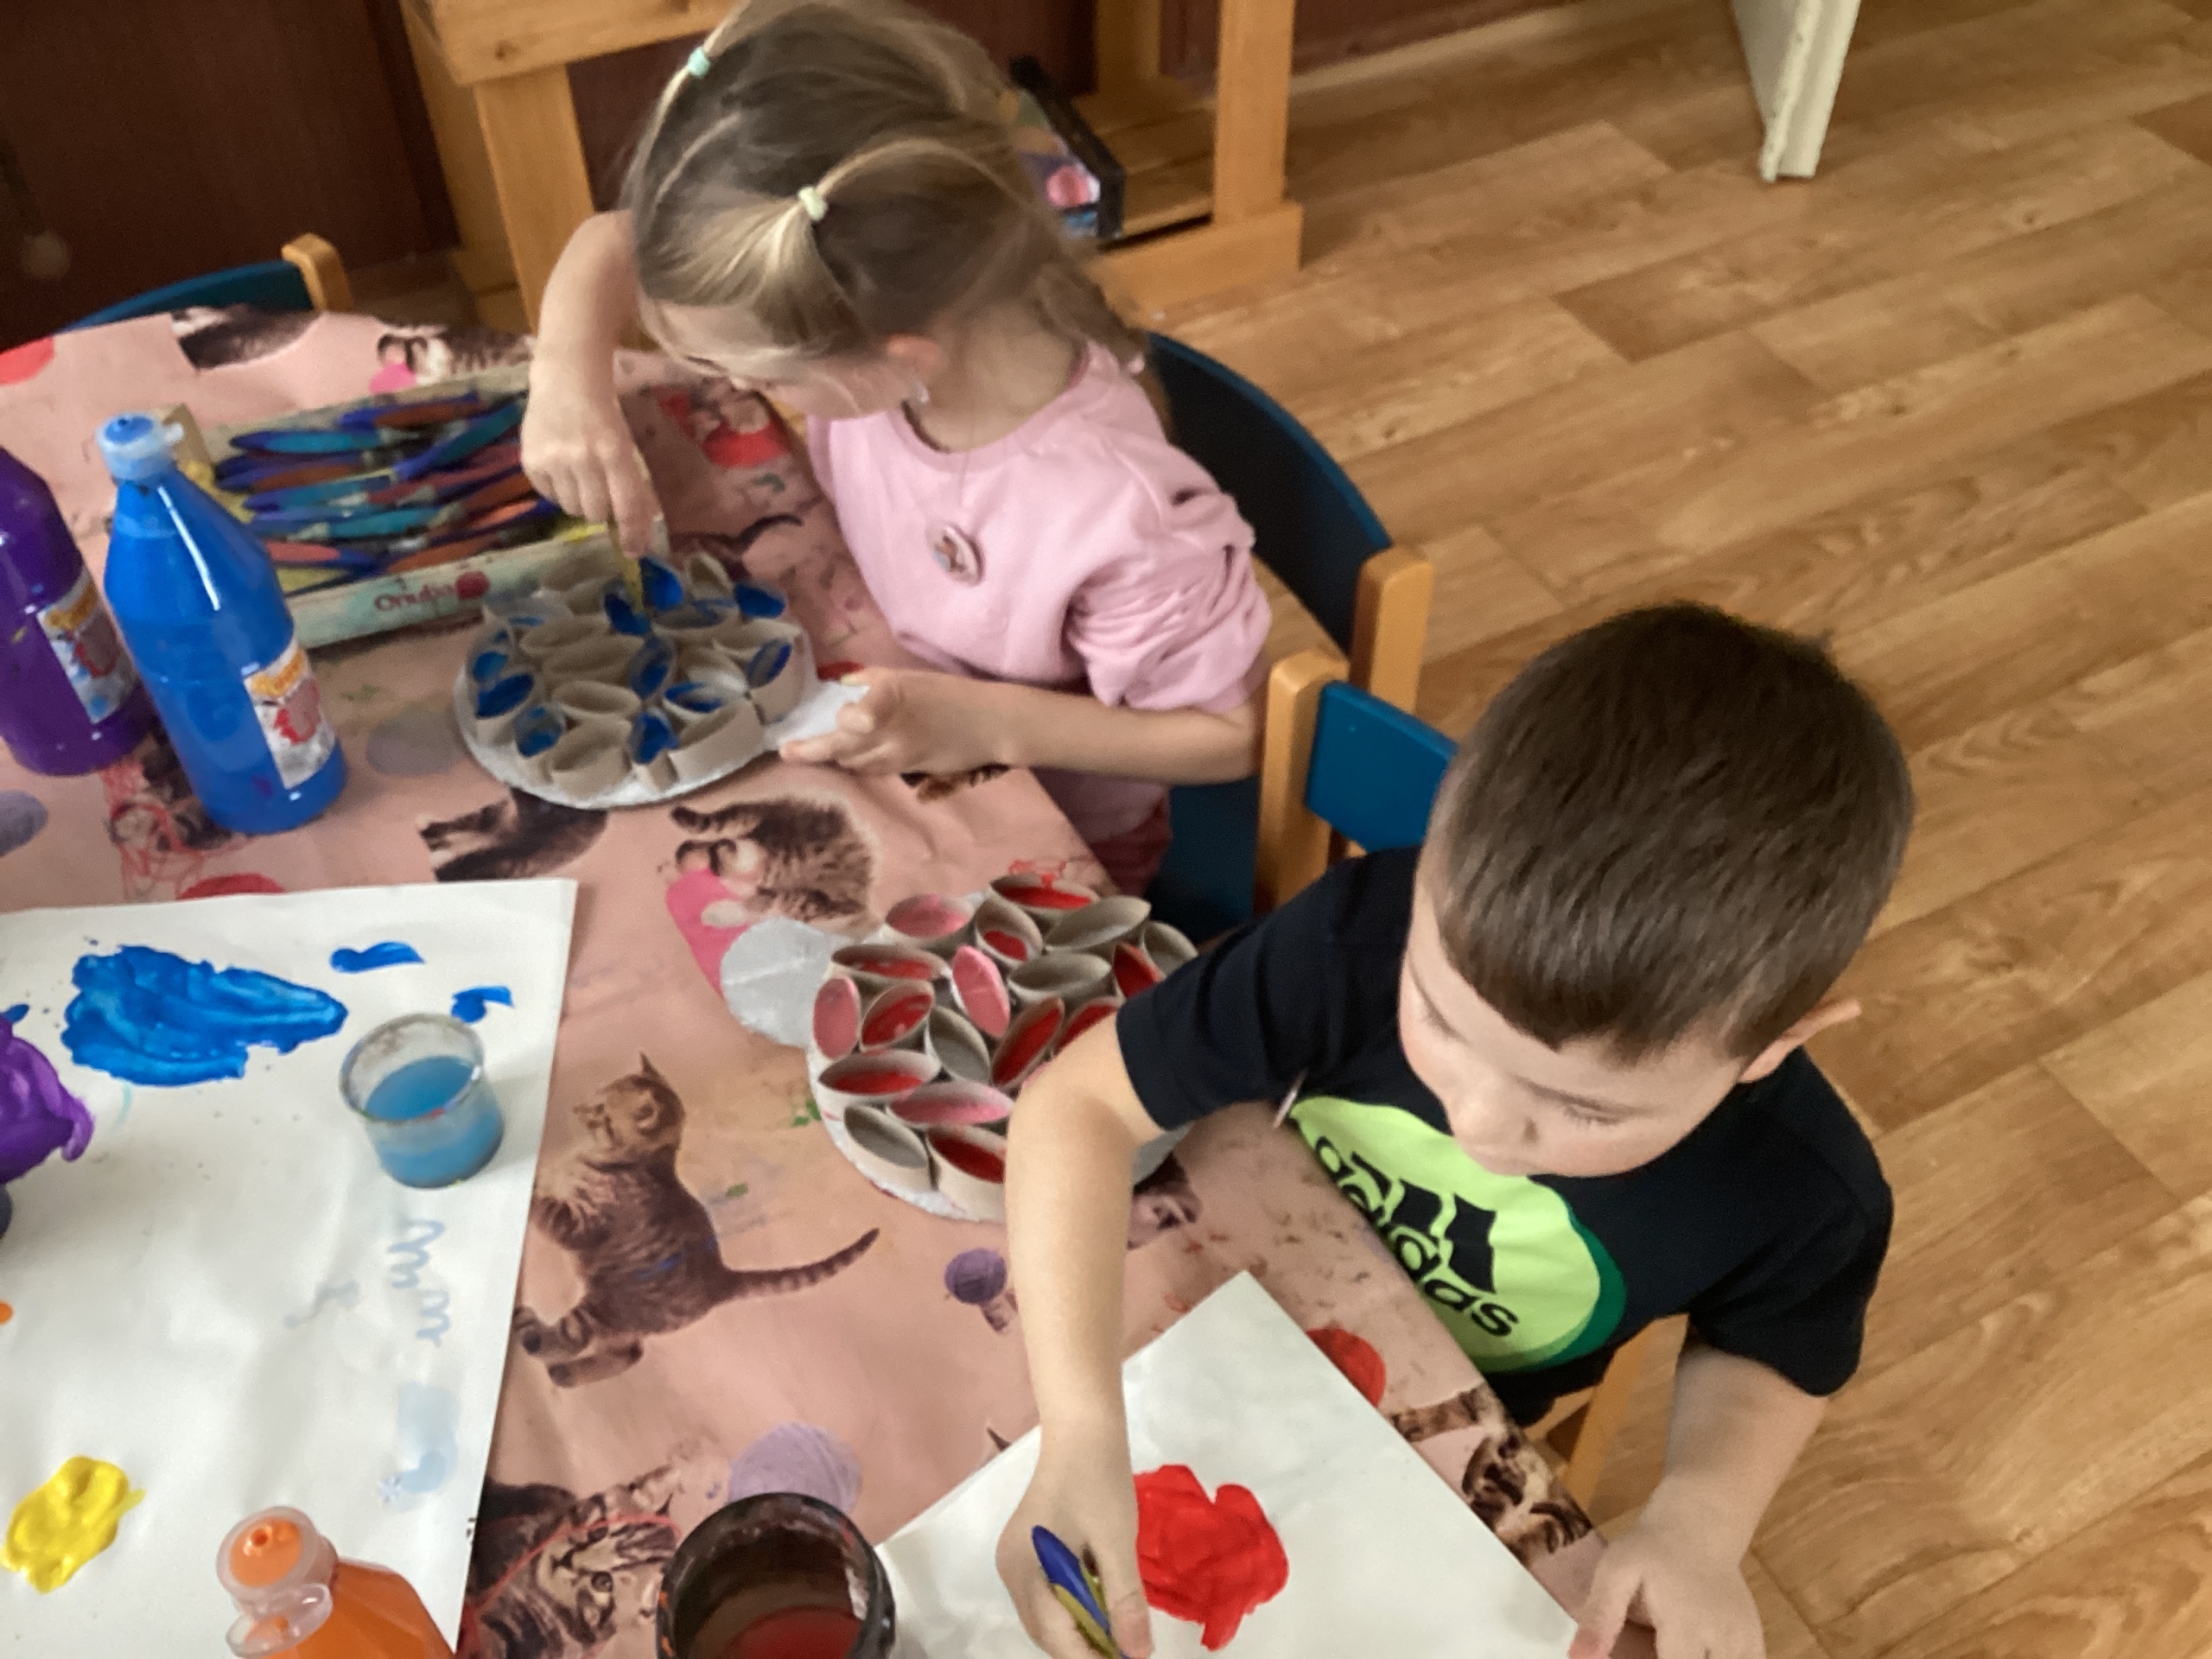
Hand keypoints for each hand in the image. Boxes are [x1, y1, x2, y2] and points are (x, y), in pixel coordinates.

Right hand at [521, 358, 659, 555]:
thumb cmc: (604, 414)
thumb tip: (642, 523)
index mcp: (614, 452)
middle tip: (600, 491)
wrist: (565, 380)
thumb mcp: (626, 444)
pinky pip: (548, 496)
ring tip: (579, 476)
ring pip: (571, 509)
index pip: (627, 506)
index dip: (633, 534)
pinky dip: (557, 490)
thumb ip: (632, 482)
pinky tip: (560, 467)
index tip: (633, 550)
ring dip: (579, 500)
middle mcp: (583, 458)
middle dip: (602, 510)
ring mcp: (554, 460)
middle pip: (596, 514)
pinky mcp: (530, 460)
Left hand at [780, 669, 1009, 776]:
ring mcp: (899, 757)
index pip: (852, 720)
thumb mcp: (907, 676)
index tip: (834, 717)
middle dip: (812, 751)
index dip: (840, 721)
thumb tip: (842, 686)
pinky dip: (857, 763)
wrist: (990, 724)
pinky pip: (872, 770)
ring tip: (816, 751)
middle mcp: (890, 732)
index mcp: (889, 700)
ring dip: (836, 756)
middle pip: (841, 748)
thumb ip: (871, 681)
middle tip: (786, 751)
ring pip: (854, 763)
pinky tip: (852, 757)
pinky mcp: (908, 772)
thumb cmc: (949, 693)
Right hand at [996, 1438, 1152, 1658]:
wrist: (1083, 1429)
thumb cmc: (1098, 1480)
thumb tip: (1137, 1654)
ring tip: (1120, 1631)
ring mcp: (1017, 1561)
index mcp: (1024, 1569)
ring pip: (1048, 1617)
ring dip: (1082, 1628)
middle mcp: (1011, 1572)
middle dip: (1085, 1647)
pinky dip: (1076, 1606)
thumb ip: (1124, 1601)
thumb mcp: (1116, 1542)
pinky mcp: (1029, 1552)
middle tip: (1128, 1649)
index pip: (1054, 1636)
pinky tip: (1103, 1600)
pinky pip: (1049, 1596)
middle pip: (1046, 1632)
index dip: (1091, 1658)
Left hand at [1571, 1519, 1762, 1658]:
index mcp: (1687, 1627)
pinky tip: (1690, 1649)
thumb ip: (1600, 1617)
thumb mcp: (1615, 1571)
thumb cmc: (1652, 1548)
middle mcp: (1724, 1643)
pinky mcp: (1755, 1646)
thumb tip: (1577, 1658)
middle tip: (1648, 1646)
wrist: (1700, 1526)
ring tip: (1666, 1645)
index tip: (1630, 1655)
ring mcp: (1746, 1646)